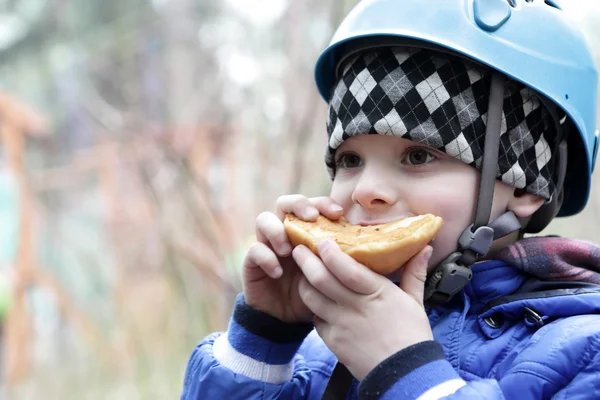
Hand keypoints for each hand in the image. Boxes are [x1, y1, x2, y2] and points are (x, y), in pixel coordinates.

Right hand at [242, 195, 343, 323]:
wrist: (287, 320)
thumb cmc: (314, 293)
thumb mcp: (333, 275)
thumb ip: (347, 257)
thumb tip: (379, 245)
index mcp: (304, 230)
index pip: (311, 205)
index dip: (322, 203)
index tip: (338, 214)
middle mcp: (283, 232)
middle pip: (284, 203)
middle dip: (298, 205)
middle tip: (311, 218)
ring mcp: (266, 245)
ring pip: (263, 220)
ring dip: (277, 231)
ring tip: (289, 250)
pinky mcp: (251, 262)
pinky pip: (254, 251)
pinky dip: (266, 258)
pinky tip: (279, 272)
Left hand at [292, 238, 433, 379]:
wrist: (405, 374)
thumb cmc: (412, 335)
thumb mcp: (415, 301)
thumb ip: (414, 272)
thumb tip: (424, 246)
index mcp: (376, 292)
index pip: (346, 269)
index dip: (330, 253)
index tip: (322, 241)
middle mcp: (355, 307)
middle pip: (321, 280)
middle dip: (306, 261)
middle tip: (299, 249)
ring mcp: (341, 325)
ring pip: (311, 298)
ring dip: (304, 283)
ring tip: (303, 273)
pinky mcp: (333, 341)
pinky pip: (315, 320)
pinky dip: (313, 308)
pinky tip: (316, 301)